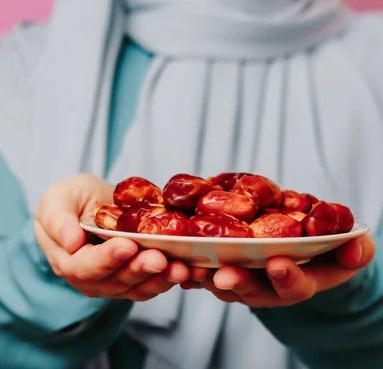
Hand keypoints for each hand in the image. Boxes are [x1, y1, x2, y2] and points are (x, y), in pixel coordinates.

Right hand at [35, 174, 189, 300]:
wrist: (89, 203)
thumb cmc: (70, 199)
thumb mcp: (57, 199)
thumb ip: (58, 219)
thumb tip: (71, 242)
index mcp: (65, 260)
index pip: (84, 266)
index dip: (107, 258)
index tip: (127, 245)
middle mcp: (89, 279)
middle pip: (115, 281)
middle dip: (139, 269)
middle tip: (160, 258)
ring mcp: (112, 283)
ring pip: (136, 288)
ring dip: (159, 279)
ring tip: (180, 268)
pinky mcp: (134, 281)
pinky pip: (151, 285)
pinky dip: (170, 279)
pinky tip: (188, 270)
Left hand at [182, 233, 375, 307]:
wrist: (296, 244)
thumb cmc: (323, 245)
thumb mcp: (346, 246)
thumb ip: (355, 248)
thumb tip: (354, 246)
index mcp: (299, 281)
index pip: (295, 286)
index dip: (287, 277)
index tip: (277, 263)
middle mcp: (268, 287)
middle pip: (251, 290)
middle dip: (238, 282)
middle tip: (224, 274)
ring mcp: (242, 280)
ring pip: (221, 283)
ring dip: (206, 276)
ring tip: (192, 266)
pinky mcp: (220, 269)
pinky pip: (203, 272)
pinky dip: (190, 267)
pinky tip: (178, 259)